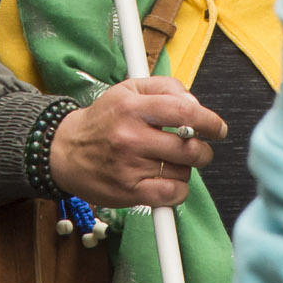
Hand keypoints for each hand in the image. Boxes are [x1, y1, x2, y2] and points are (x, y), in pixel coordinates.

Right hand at [47, 78, 223, 210]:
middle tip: (199, 149)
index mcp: (132, 107)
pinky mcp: (128, 192)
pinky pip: (171, 195)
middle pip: (188, 146)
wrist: (65, 150)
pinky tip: (171, 182)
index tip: (217, 128)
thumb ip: (165, 88)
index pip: (183, 111)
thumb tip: (195, 102)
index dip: (209, 121)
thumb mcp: (128, 90)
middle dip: (202, 150)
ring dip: (186, 169)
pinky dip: (179, 190)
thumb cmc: (103, 119)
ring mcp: (129, 167)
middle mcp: (131, 137)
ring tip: (171, 162)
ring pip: (183, 171)